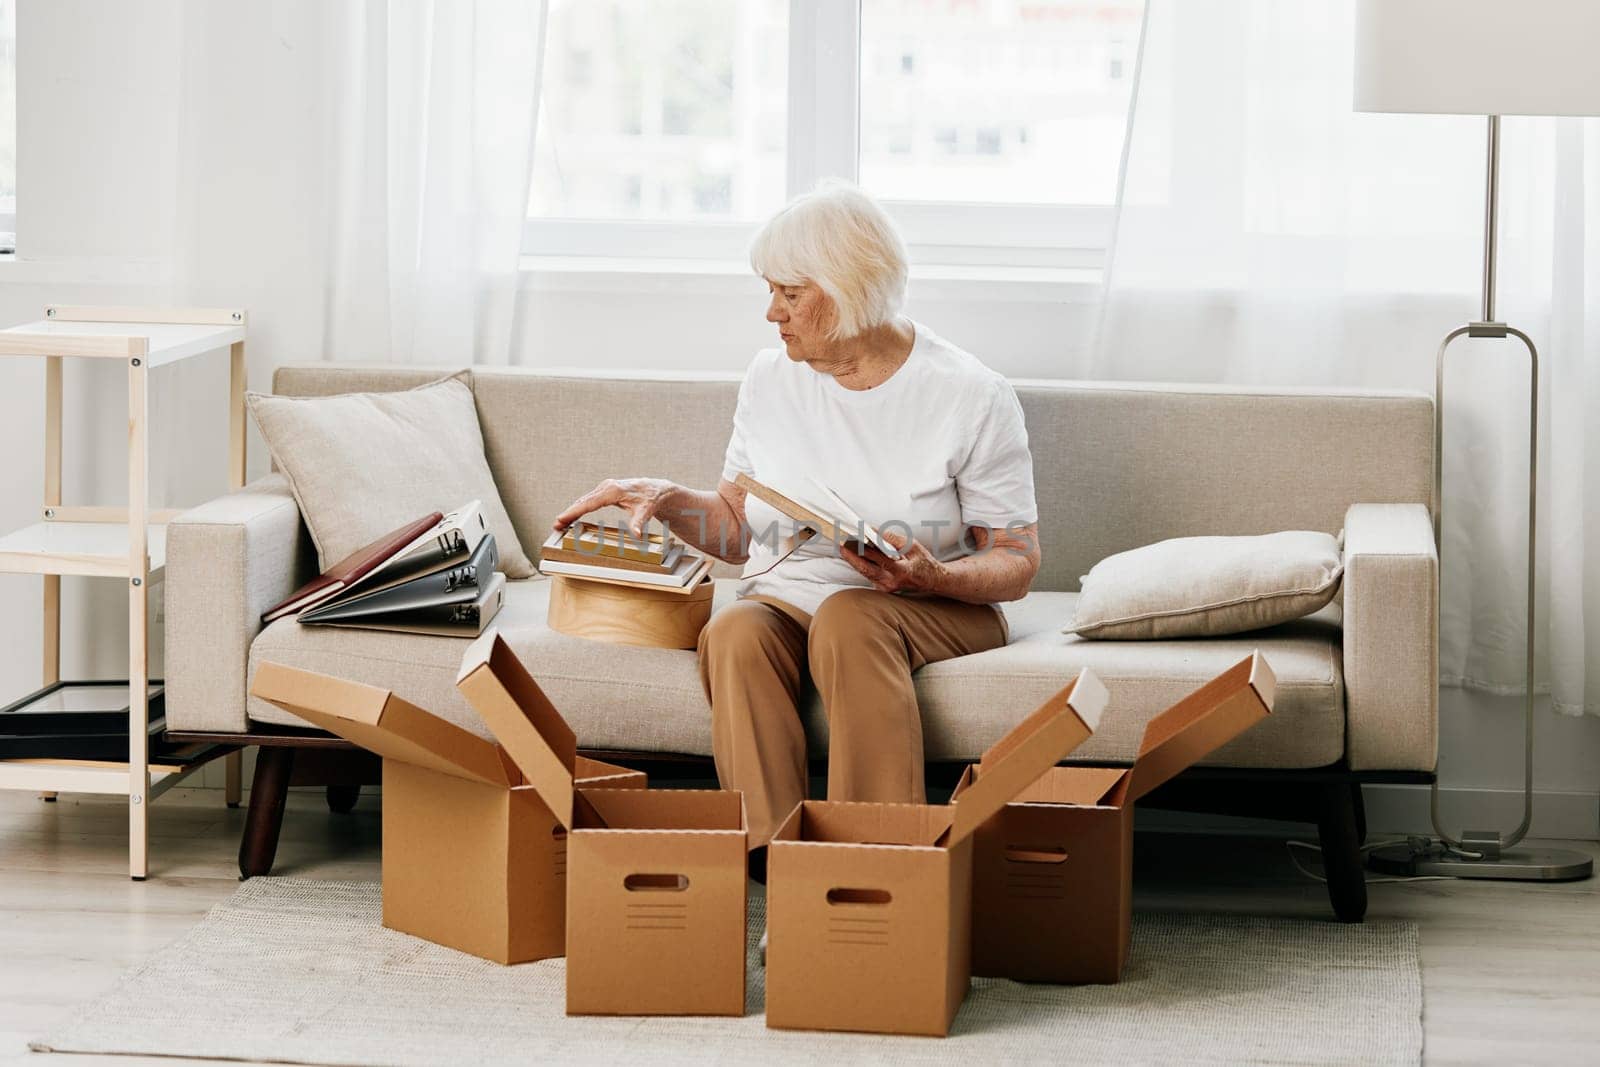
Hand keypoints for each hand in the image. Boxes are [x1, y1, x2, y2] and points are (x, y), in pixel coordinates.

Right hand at [551, 477, 678, 535]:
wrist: (657, 489)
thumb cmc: (651, 499)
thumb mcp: (646, 511)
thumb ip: (639, 523)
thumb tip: (637, 535)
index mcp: (613, 491)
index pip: (589, 503)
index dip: (574, 511)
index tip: (562, 518)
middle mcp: (606, 487)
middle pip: (583, 501)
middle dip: (569, 513)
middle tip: (556, 526)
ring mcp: (605, 488)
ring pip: (584, 500)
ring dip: (572, 511)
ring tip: (560, 524)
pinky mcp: (606, 490)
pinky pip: (589, 500)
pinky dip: (579, 508)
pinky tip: (572, 516)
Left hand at [839, 528, 945, 594]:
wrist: (933, 581)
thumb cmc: (924, 562)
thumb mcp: (913, 546)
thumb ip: (892, 539)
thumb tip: (874, 530)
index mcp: (902, 572)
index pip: (879, 558)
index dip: (865, 547)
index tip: (855, 537)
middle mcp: (892, 582)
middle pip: (866, 569)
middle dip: (851, 556)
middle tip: (839, 543)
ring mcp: (886, 588)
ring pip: (865, 573)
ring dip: (853, 560)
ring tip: (842, 546)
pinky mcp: (883, 588)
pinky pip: (868, 575)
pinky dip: (861, 564)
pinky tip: (853, 554)